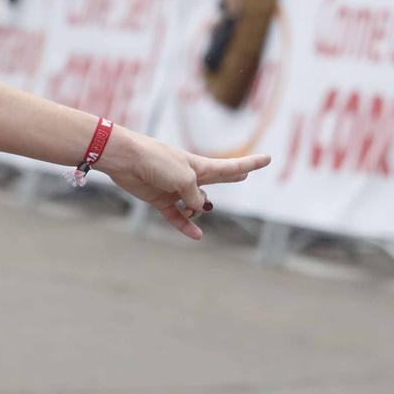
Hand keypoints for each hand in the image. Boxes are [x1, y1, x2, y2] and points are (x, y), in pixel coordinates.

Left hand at [97, 126, 269, 239]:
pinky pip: (177, 216)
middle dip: (231, 176)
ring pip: (195, 205)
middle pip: (217, 180)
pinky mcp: (160, 199)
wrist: (125, 159)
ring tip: (189, 207)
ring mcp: (175, 188)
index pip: (231, 167)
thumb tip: (198, 209)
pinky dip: (186, 226)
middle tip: (244, 173)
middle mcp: (190, 177)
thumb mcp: (185, 179)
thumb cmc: (157, 161)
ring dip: (195, 212)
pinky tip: (197, 235)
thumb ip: (196, 196)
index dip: (251, 164)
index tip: (268, 158)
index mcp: (200, 166)